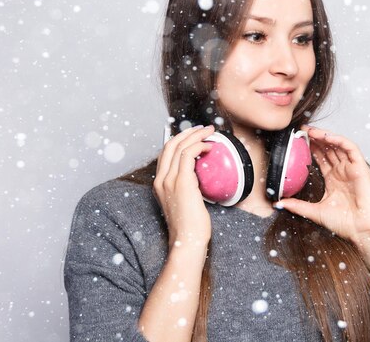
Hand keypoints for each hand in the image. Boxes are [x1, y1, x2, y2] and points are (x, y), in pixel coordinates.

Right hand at [153, 125, 214, 247]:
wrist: (187, 241)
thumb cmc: (190, 226)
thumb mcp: (184, 202)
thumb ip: (186, 188)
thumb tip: (199, 177)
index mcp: (159, 184)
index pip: (165, 153)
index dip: (179, 140)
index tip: (194, 136)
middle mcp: (161, 179)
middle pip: (170, 145)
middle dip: (188, 133)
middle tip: (204, 129)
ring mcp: (169, 180)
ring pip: (180, 146)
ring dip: (196, 135)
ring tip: (210, 132)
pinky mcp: (182, 182)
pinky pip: (189, 154)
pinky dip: (200, 146)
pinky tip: (211, 147)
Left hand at [276, 125, 369, 293]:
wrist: (361, 231)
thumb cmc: (344, 224)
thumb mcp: (314, 212)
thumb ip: (297, 206)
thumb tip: (278, 204)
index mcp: (333, 179)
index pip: (321, 158)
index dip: (311, 148)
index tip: (298, 140)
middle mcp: (343, 172)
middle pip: (329, 149)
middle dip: (316, 138)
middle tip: (302, 130)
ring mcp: (352, 169)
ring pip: (339, 145)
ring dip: (325, 136)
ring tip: (311, 130)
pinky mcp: (361, 168)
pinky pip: (351, 148)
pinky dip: (339, 140)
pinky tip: (326, 137)